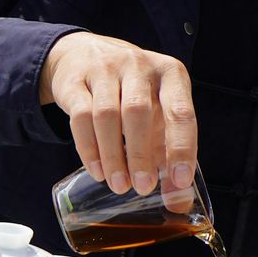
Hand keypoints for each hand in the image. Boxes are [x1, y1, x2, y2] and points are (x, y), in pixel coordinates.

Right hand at [39, 32, 196, 196]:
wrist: (86, 54)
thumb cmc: (133, 91)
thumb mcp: (158, 111)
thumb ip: (169, 153)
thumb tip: (179, 201)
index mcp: (169, 73)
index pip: (181, 111)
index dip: (182, 148)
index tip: (179, 180)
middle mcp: (138, 65)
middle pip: (139, 111)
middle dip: (141, 154)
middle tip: (143, 187)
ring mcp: (104, 69)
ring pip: (107, 115)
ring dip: (113, 156)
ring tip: (119, 185)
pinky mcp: (75, 81)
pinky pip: (80, 117)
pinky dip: (89, 148)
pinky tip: (98, 171)